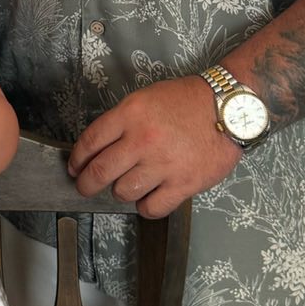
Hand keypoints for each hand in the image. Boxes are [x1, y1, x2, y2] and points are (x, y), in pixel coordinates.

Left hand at [67, 76, 241, 218]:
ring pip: (123, 192)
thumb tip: (98, 146)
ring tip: (126, 186)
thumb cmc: (189, 101)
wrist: (229, 108)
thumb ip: (121, 121)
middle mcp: (143, 140)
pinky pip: (152, 208)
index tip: (75, 167)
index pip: (90, 142)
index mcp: (130, 115)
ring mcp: (163, 164)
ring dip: (120, 192)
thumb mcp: (146, 98)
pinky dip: (145, 207)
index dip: (77, 159)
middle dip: (86, 184)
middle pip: (100, 172)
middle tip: (86, 186)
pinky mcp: (183, 184)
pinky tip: (148, 198)